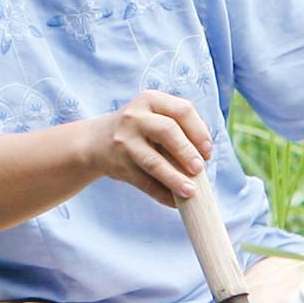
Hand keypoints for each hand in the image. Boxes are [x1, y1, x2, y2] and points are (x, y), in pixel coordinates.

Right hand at [79, 92, 216, 204]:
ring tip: (190, 191)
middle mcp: (134, 116)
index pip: (183, 111)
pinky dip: (161, 193)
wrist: (96, 141)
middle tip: (200, 169)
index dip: (200, 132)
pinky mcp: (118, 164)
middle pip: (167, 131)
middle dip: (187, 152)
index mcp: (150, 100)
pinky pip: (143, 182)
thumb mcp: (154, 116)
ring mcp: (123, 141)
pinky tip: (174, 201)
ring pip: (153, 161)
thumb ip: (179, 129)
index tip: (207, 152)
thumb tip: (204, 159)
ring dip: (174, 178)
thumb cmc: (138, 130)